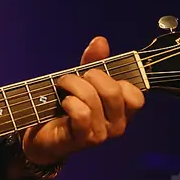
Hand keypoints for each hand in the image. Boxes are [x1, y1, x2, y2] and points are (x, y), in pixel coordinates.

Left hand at [21, 36, 144, 165]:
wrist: (44, 135)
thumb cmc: (67, 107)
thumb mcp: (82, 81)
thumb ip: (93, 62)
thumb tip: (100, 41)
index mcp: (122, 111)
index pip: (136, 95)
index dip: (116, 80)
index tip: (95, 77)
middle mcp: (117, 125)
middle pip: (113, 92)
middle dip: (90, 77)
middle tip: (74, 78)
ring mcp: (102, 134)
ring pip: (93, 100)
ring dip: (73, 86)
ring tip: (62, 87)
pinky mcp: (83, 139)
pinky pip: (82, 114)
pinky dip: (70, 102)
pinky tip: (63, 103)